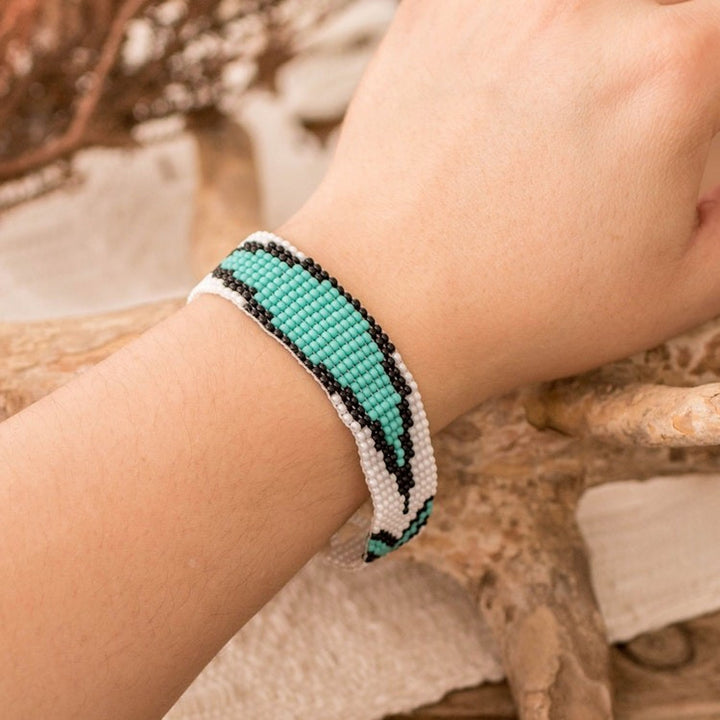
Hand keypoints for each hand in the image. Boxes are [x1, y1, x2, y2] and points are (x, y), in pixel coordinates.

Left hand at [279, 0, 719, 429]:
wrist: (388, 307)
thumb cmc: (527, 311)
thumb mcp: (681, 288)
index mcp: (671, 68)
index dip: (702, 95)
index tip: (673, 133)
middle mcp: (586, 8)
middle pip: (657, 16)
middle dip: (648, 77)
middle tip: (610, 142)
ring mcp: (499, 2)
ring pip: (581, 8)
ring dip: (579, 54)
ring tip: (543, 132)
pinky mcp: (430, 10)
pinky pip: (503, 9)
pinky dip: (513, 44)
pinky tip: (495, 105)